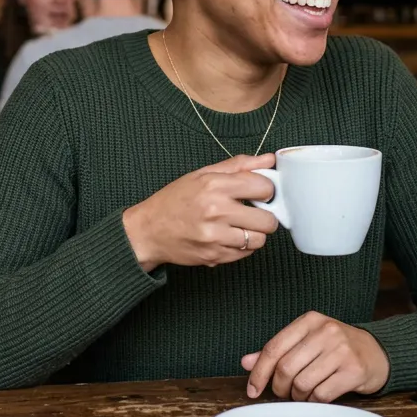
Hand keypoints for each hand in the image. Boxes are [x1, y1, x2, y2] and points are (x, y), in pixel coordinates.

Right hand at [121, 153, 278, 271]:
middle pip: (268, 219)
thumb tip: (268, 159)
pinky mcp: (214, 256)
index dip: (266, 189)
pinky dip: (242, 246)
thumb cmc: (174, 200)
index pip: (264, 187)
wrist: (148, 231)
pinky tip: (229, 236)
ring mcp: (215, 237)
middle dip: (265, 215)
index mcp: (214, 186)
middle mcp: (216, 211)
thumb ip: (238, 166)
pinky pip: (245, 254)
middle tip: (253, 211)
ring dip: (255, 233)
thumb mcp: (202, 174)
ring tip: (241, 226)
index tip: (258, 192)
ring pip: (259, 240)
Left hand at [241, 312, 389, 401]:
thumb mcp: (307, 341)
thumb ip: (277, 351)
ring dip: (297, 396)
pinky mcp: (354, 370)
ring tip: (303, 393)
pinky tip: (317, 396)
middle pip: (285, 368)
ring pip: (302, 383)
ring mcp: (341, 350)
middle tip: (283, 392)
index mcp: (309, 320)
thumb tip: (246, 362)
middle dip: (279, 387)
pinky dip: (314, 401)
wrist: (377, 352)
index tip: (252, 389)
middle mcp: (326, 331)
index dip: (259, 372)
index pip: (274, 347)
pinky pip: (321, 394)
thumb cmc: (337, 348)